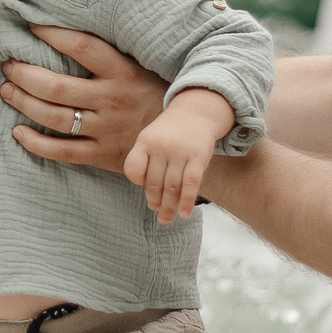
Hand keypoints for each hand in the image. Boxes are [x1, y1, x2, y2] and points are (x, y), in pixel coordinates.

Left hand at [2, 25, 170, 173]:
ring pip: (54, 117)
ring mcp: (106, 130)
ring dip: (24, 102)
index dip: (53, 34)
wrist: (180, 141)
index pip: (83, 47)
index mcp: (124, 73)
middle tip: (9, 65)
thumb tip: (72, 28)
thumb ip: (112, 54)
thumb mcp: (142, 68)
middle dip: (25, 74)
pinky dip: (35, 143)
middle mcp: (112, 100)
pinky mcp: (102, 155)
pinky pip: (62, 151)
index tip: (31, 26)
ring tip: (7, 90)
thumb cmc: (156, 95)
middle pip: (57, 86)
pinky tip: (18, 132)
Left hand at [124, 87, 236, 224]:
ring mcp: (180, 151)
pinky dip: (186, 201)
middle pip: (154, 182)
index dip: (137, 180)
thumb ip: (146, 161)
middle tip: (157, 212)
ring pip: (171, 186)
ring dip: (169, 206)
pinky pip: (190, 183)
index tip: (142, 185)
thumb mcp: (151, 138)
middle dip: (155, 201)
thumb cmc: (169, 133)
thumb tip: (149, 195)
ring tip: (166, 218)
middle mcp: (161, 146)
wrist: (196, 114)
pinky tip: (183, 214)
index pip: (133, 168)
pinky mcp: (198, 157)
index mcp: (145, 141)